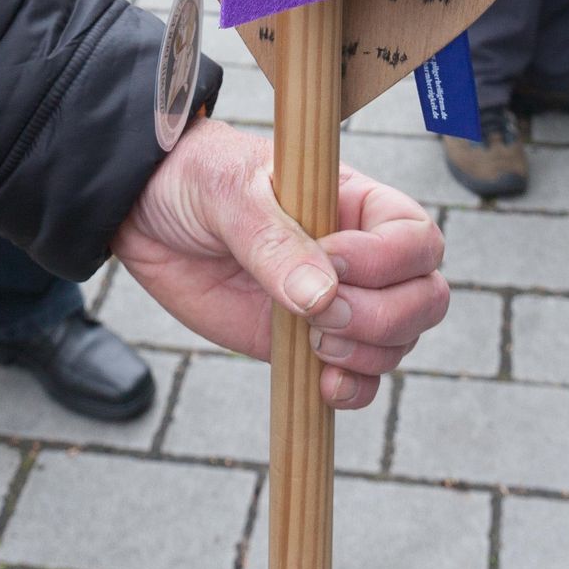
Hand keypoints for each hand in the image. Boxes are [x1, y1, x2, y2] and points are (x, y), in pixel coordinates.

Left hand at [113, 117, 446, 407]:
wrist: (144, 211)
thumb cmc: (194, 177)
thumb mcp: (228, 191)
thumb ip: (272, 239)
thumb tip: (321, 296)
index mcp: (352, 199)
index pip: (414, 235)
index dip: (387, 260)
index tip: (330, 262)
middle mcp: (357, 251)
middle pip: (424, 295)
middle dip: (384, 317)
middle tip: (320, 318)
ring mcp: (335, 300)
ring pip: (400, 340)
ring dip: (368, 355)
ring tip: (311, 343)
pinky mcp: (306, 342)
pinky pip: (361, 378)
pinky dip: (355, 391)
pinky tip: (322, 384)